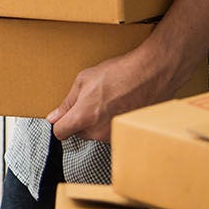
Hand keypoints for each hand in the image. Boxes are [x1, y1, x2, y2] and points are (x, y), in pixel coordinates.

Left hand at [47, 45, 191, 141]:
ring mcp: (114, 135)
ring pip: (96, 133)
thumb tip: (54, 117)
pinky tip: (120, 107)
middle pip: (79, 133)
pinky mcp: (127, 134)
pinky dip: (113, 123)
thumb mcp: (84, 80)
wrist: (153, 74)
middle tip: (93, 101)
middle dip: (81, 120)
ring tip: (110, 102)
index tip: (62, 118)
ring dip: (98, 122)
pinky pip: (112, 133)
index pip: (60, 133)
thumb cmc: (121, 73)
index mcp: (83, 117)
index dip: (60, 124)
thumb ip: (67, 102)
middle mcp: (98, 131)